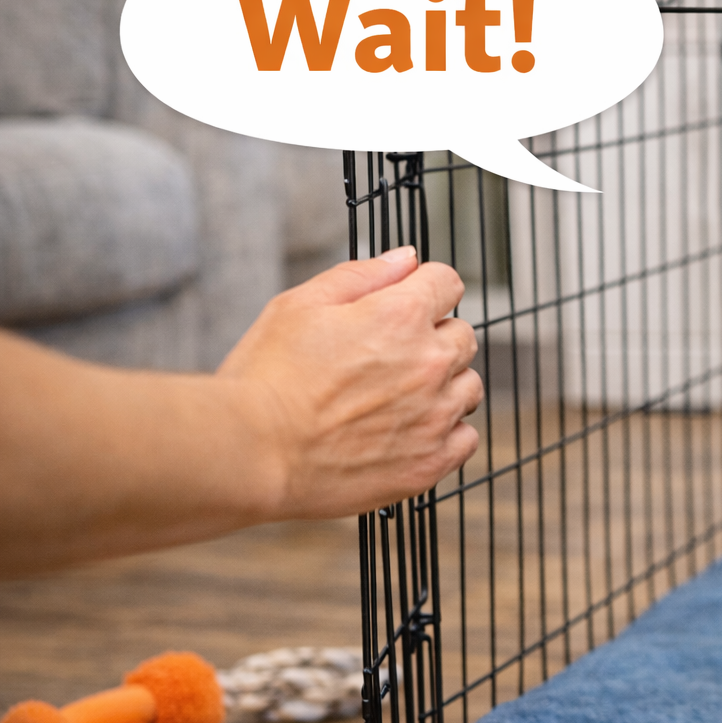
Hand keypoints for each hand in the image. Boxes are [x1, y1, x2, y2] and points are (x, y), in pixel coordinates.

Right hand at [218, 246, 482, 518]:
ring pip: (469, 386)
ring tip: (396, 397)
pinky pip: (466, 438)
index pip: (447, 282)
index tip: (408, 302)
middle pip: (462, 335)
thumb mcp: (299, 305)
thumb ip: (362, 276)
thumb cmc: (265, 379)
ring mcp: (434, 416)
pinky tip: (409, 431)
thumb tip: (406, 259)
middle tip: (388, 355)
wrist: (252, 454)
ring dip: (445, 385)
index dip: (425, 288)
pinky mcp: (430, 462)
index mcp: (400, 316)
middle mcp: (429, 364)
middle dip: (433, 336)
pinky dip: (447, 432)